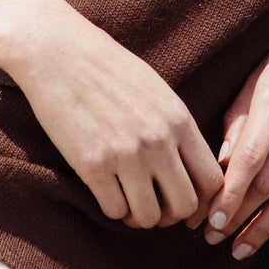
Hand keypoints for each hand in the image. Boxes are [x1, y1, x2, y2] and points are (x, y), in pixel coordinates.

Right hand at [0, 0, 222, 228]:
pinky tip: (105, 190)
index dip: (203, 202)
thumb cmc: (106, 67)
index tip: (185, 204)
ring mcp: (125, 153)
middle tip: (154, 204)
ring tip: (128, 200)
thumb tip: (190, 169)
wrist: (57, 50)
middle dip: (171, 214)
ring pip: (149, 217)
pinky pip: (114, 210)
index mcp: (178, 119)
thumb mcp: (155, 90)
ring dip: (139, 216)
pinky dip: (112, 208)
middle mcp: (158, 139)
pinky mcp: (92, 164)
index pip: (211, 181)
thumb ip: (176, 127)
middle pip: (185, 205)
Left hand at [187, 0, 268, 259]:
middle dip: (238, 216)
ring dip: (266, 227)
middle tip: (213, 238)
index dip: (229, 193)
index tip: (209, 219)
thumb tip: (221, 163)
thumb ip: (240, 119)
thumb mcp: (260, 76)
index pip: (250, 159)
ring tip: (241, 248)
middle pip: (268, 183)